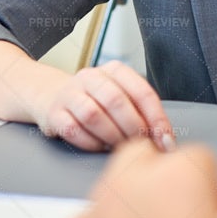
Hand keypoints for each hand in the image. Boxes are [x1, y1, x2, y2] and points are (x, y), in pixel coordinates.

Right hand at [36, 60, 174, 151]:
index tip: (165, 141)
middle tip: (141, 147)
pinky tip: (99, 147)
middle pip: (117, 101)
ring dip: (111, 136)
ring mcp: (70, 93)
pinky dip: (90, 143)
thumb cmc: (95, 101)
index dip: (157, 119)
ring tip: (120, 147)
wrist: (51, 96)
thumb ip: (141, 112)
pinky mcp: (54, 113)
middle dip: (133, 128)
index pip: (142, 91)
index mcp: (114, 70)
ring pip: (93, 115)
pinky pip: (73, 130)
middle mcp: (91, 77)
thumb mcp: (120, 96)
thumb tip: (165, 140)